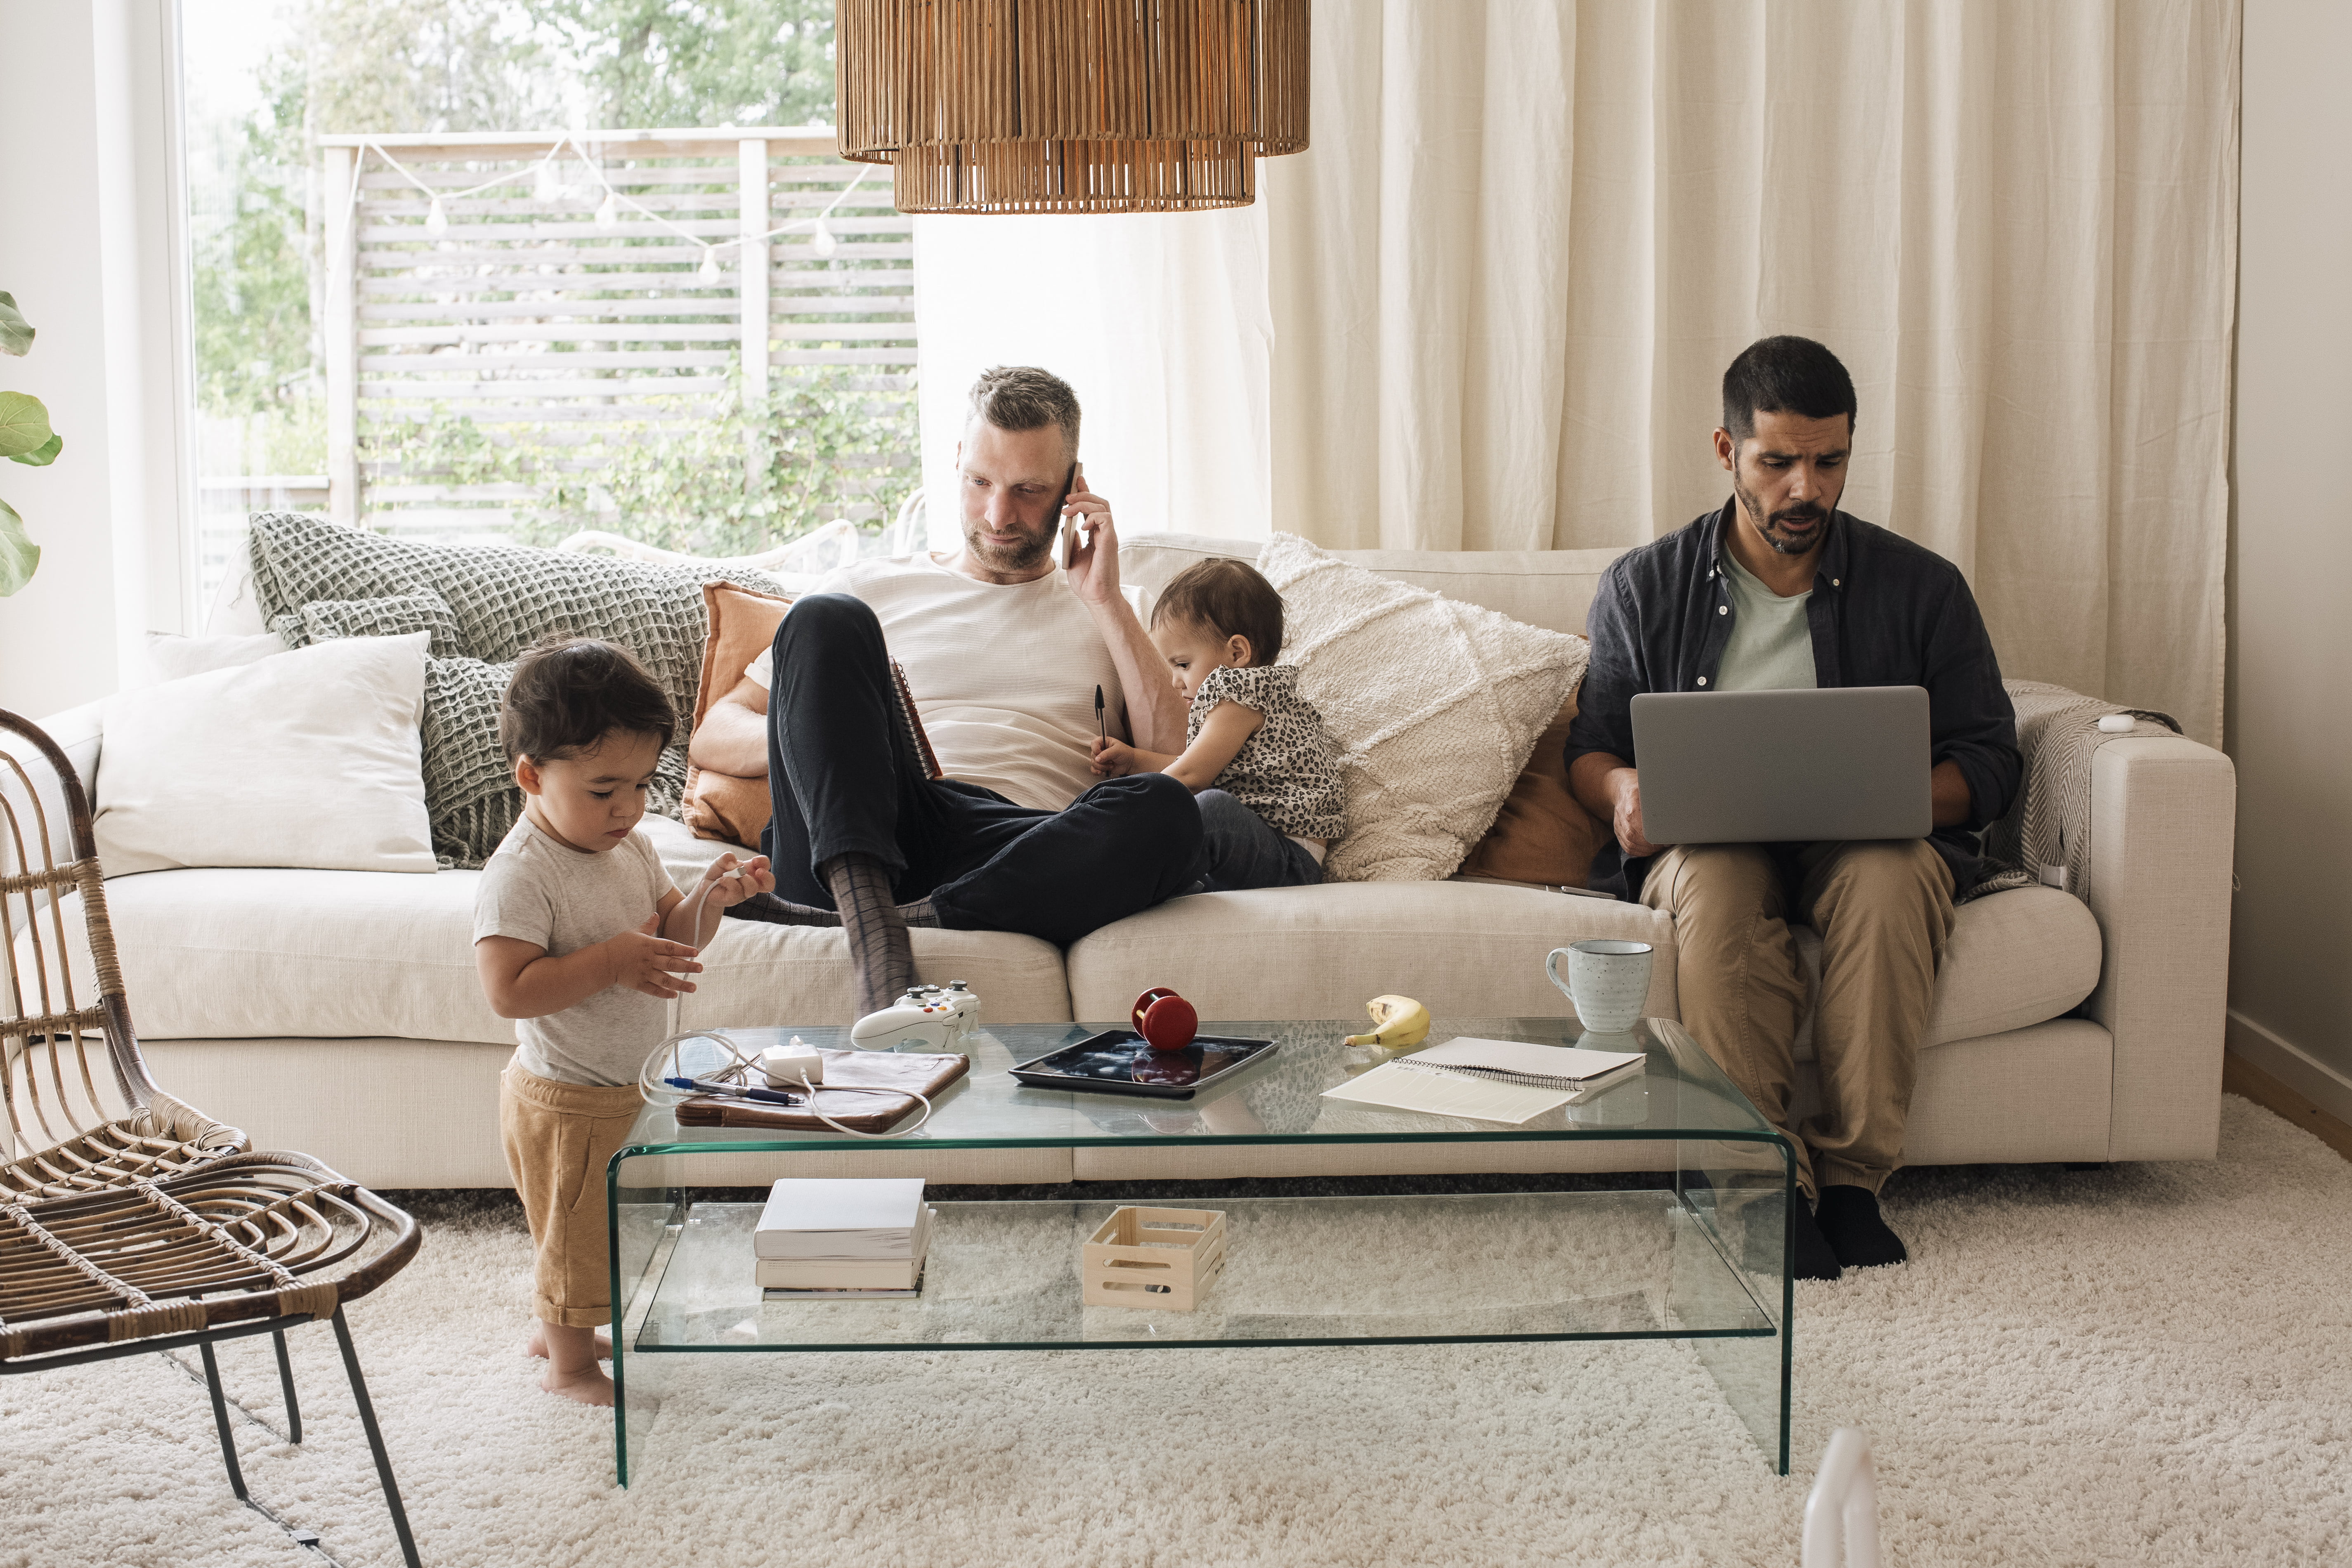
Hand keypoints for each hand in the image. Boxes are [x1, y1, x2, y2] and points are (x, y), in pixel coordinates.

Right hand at [606, 916, 702, 999]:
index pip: (670, 947)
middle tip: (701, 968)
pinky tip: (675, 995)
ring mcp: (644, 973)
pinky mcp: (639, 984)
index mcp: (649, 945)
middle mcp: (649, 960)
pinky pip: (654, 990)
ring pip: (665, 980)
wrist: (604, 961)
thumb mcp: (634, 932)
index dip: (683, 949)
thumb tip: (657, 914)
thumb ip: (648, 925)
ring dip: (680, 984)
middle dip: (687, 966)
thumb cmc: (620, 945)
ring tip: (694, 987)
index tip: (696, 952)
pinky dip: (664, 993)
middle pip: (671, 964)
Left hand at [697, 852, 774, 909]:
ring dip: (742, 878)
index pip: (765, 866)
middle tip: (758, 871)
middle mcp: (752, 882)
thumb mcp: (721, 861)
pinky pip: (737, 891)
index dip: (764, 863)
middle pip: (770, 883)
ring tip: (729, 875)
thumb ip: (726, 857)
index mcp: (752, 870)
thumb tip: (733, 860)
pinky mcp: (735, 899)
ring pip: (752, 888)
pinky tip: (721, 880)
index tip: (755, 860)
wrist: (706, 885)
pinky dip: (729, 882)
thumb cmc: (718, 872)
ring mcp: (745, 892)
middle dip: (767, 877)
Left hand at [1060, 463, 1120, 606]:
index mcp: (1096, 534)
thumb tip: (1067, 526)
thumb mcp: (1073, 555)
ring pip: (1102, 506)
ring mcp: (1109, 535)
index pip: (1093, 507)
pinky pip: (1105, 518)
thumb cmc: (1086, 580)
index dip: (1085, 491)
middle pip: (1099, 501)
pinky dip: (1092, 517)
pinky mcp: (1110, 541)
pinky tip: (1081, 525)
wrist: (1095, 596)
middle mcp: (1105, 532)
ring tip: (1068, 510)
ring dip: (1084, 503)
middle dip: (1083, 493)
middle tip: (1066, 496)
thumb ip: (1072, 539)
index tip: (1076, 480)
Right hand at [1091, 735, 1136, 776]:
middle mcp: (1100, 750)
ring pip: (1093, 763)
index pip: (1094, 744)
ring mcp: (1100, 759)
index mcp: (1103, 742)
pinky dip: (1097, 771)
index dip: (1095, 749)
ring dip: (1102, 767)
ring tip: (1111, 765)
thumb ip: (1106, 754)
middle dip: (1101, 761)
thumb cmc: (1125, 753)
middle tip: (1111, 761)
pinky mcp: (1100, 766)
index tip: (1099, 753)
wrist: (1130, 763)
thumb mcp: (1117, 750)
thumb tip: (1097, 759)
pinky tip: (1102, 772)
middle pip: (1093, 755)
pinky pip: (1093, 769)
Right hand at [1609, 769, 1662, 858]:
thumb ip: (1664, 795)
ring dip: (1646, 849)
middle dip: (1651, 844)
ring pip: (1630, 844)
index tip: (1664, 835)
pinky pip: (1627, 847)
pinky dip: (1640, 851)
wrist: (1621, 788)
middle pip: (1633, 835)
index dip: (1651, 831)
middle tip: (1665, 843)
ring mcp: (1618, 824)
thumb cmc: (1640, 786)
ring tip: (1659, 847)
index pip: (1637, 819)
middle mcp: (1622, 812)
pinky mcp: (1618, 831)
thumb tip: (1683, 804)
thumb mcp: (1652, 784)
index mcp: (1631, 798)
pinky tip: (1650, 849)